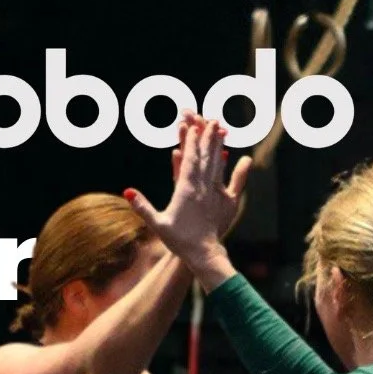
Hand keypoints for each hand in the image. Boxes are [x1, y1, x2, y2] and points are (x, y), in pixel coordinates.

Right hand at [126, 117, 250, 270]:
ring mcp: (216, 194)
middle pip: (206, 156)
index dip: (191, 140)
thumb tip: (127, 191)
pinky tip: (245, 158)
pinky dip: (239, 170)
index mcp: (186, 190)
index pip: (190, 159)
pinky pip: (235, 183)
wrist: (202, 254)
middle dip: (207, 136)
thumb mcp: (157, 223)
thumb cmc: (179, 240)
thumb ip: (142, 206)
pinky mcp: (227, 203)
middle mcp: (203, 188)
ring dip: (220, 146)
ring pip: (218, 164)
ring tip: (222, 130)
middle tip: (211, 119)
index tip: (193, 125)